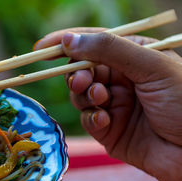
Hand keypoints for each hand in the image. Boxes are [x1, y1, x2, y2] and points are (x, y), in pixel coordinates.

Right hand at [34, 29, 181, 180]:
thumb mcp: (151, 66)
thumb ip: (110, 50)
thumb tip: (69, 40)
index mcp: (135, 56)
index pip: (94, 42)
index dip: (67, 43)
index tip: (42, 47)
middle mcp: (122, 78)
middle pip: (82, 69)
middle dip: (77, 74)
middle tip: (81, 81)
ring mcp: (113, 104)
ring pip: (80, 95)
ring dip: (84, 96)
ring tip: (101, 99)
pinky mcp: (108, 129)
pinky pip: (87, 119)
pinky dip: (91, 118)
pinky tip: (105, 121)